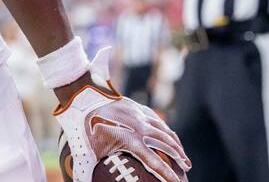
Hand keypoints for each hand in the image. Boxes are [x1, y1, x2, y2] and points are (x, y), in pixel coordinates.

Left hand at [56, 84, 190, 181]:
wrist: (82, 95)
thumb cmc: (81, 127)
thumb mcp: (83, 153)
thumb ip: (85, 173)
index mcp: (131, 141)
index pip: (155, 163)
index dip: (168, 175)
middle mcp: (140, 128)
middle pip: (168, 144)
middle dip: (180, 158)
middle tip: (187, 168)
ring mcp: (140, 116)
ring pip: (165, 130)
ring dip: (176, 143)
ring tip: (183, 154)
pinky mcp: (138, 107)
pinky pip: (157, 120)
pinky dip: (166, 130)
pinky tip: (169, 135)